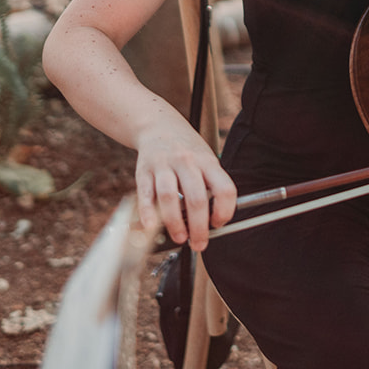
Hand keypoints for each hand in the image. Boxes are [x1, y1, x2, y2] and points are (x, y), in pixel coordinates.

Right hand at [134, 117, 236, 250]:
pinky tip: (152, 227)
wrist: (159, 125)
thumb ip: (211, 185)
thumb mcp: (206, 160)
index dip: (224, 211)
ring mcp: (164, 165)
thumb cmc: (187, 150)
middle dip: (199, 227)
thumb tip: (213, 221)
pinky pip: (146, 194)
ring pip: (170, 197)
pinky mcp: (144, 170)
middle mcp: (187, 162)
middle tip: (199, 243)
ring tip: (180, 237)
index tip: (219, 224)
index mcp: (208, 161)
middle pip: (196, 198)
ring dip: (175, 223)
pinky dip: (148, 213)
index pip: (224, 189)